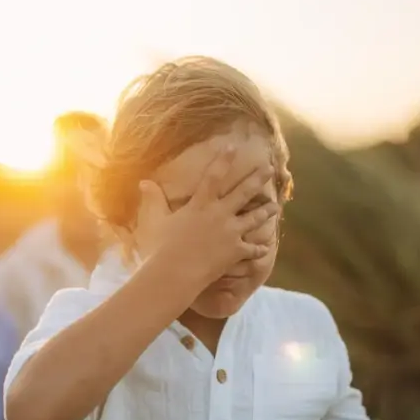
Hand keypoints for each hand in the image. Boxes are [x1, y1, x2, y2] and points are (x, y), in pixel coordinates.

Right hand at [135, 146, 279, 290]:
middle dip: (257, 179)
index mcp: (201, 203)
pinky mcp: (236, 252)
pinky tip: (265, 248)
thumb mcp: (155, 220)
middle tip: (269, 168)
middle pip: (243, 192)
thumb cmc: (161, 246)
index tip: (233, 146)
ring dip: (265, 211)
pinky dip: (259, 249)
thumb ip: (153, 200)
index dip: (224, 159)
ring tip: (276, 206)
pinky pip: (252, 250)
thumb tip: (143, 182)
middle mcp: (220, 214)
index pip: (214, 175)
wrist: (175, 273)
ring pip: (254, 218)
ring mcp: (231, 233)